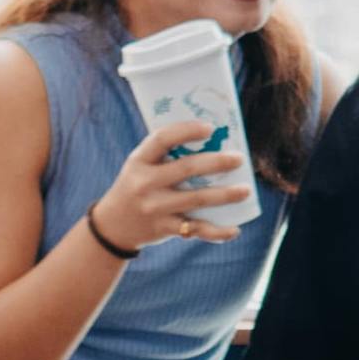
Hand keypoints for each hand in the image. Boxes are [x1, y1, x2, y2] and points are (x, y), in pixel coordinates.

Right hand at [91, 118, 253, 254]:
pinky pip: (195, 229)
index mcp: (139, 160)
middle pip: (186, 168)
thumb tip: (214, 140)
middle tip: (239, 158)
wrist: (112, 225)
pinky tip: (235, 229)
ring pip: (196, 199)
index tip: (210, 127)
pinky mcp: (164, 228)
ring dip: (225, 195)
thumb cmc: (137, 185)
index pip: (163, 139)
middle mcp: (145, 183)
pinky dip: (217, 232)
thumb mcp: (141, 166)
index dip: (187, 130)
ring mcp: (155, 207)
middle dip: (216, 162)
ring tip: (246, 190)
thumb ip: (166, 154)